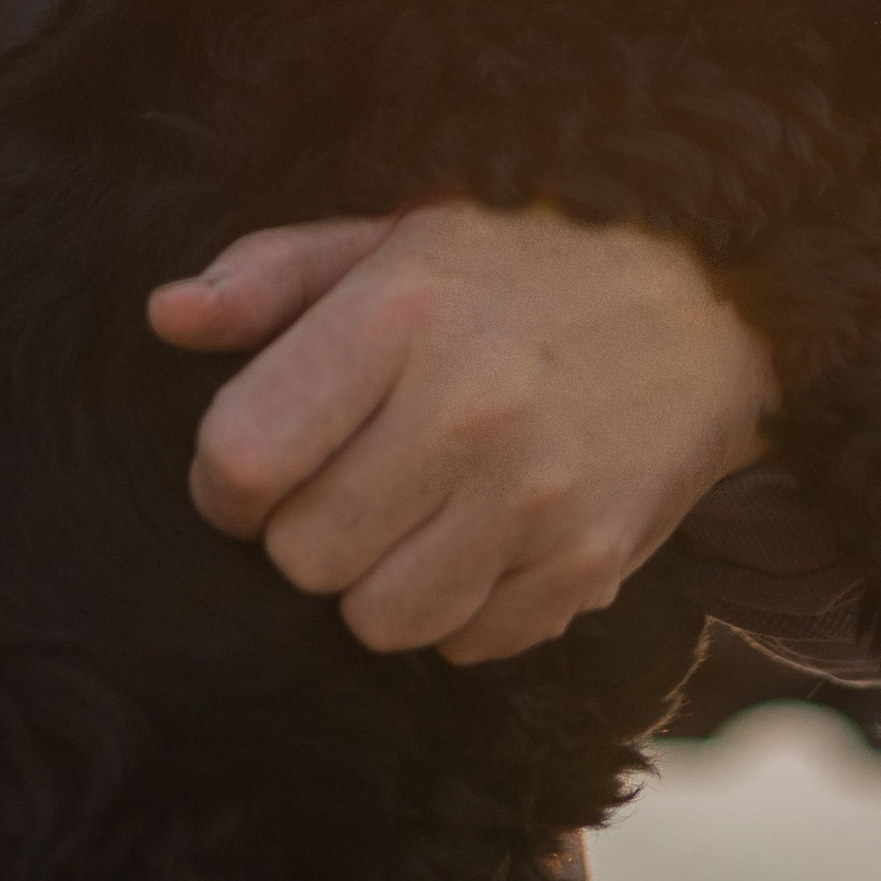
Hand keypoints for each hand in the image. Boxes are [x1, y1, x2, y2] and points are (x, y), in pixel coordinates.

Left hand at [150, 204, 774, 663]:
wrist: (714, 293)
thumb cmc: (526, 263)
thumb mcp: (398, 235)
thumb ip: (273, 277)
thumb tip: (166, 318)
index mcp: (403, 315)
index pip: (245, 459)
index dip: (227, 480)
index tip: (255, 466)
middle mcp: (471, 409)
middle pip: (303, 555)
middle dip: (305, 531)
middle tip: (350, 483)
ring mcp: (537, 498)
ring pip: (377, 620)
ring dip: (377, 582)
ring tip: (414, 514)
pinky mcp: (589, 564)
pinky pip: (465, 644)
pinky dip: (460, 608)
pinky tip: (484, 536)